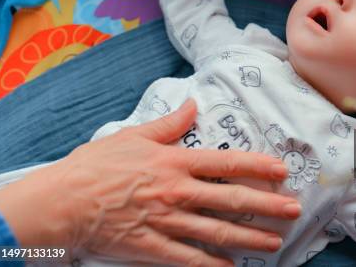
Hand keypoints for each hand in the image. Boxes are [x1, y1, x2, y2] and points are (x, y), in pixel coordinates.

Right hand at [0, 99, 300, 266]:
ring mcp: (167, 220)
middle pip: (232, 199)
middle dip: (267, 205)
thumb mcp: (133, 136)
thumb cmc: (96, 165)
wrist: (61, 201)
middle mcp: (178, 191)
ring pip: (218, 231)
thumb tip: (193, 105)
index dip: (257, 166)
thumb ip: (169, 124)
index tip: (281, 171)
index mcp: (174, 161)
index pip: (226, 162)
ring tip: (276, 242)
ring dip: (251, 237)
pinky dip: (213, 265)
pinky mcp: (152, 246)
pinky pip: (189, 259)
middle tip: (294, 210)